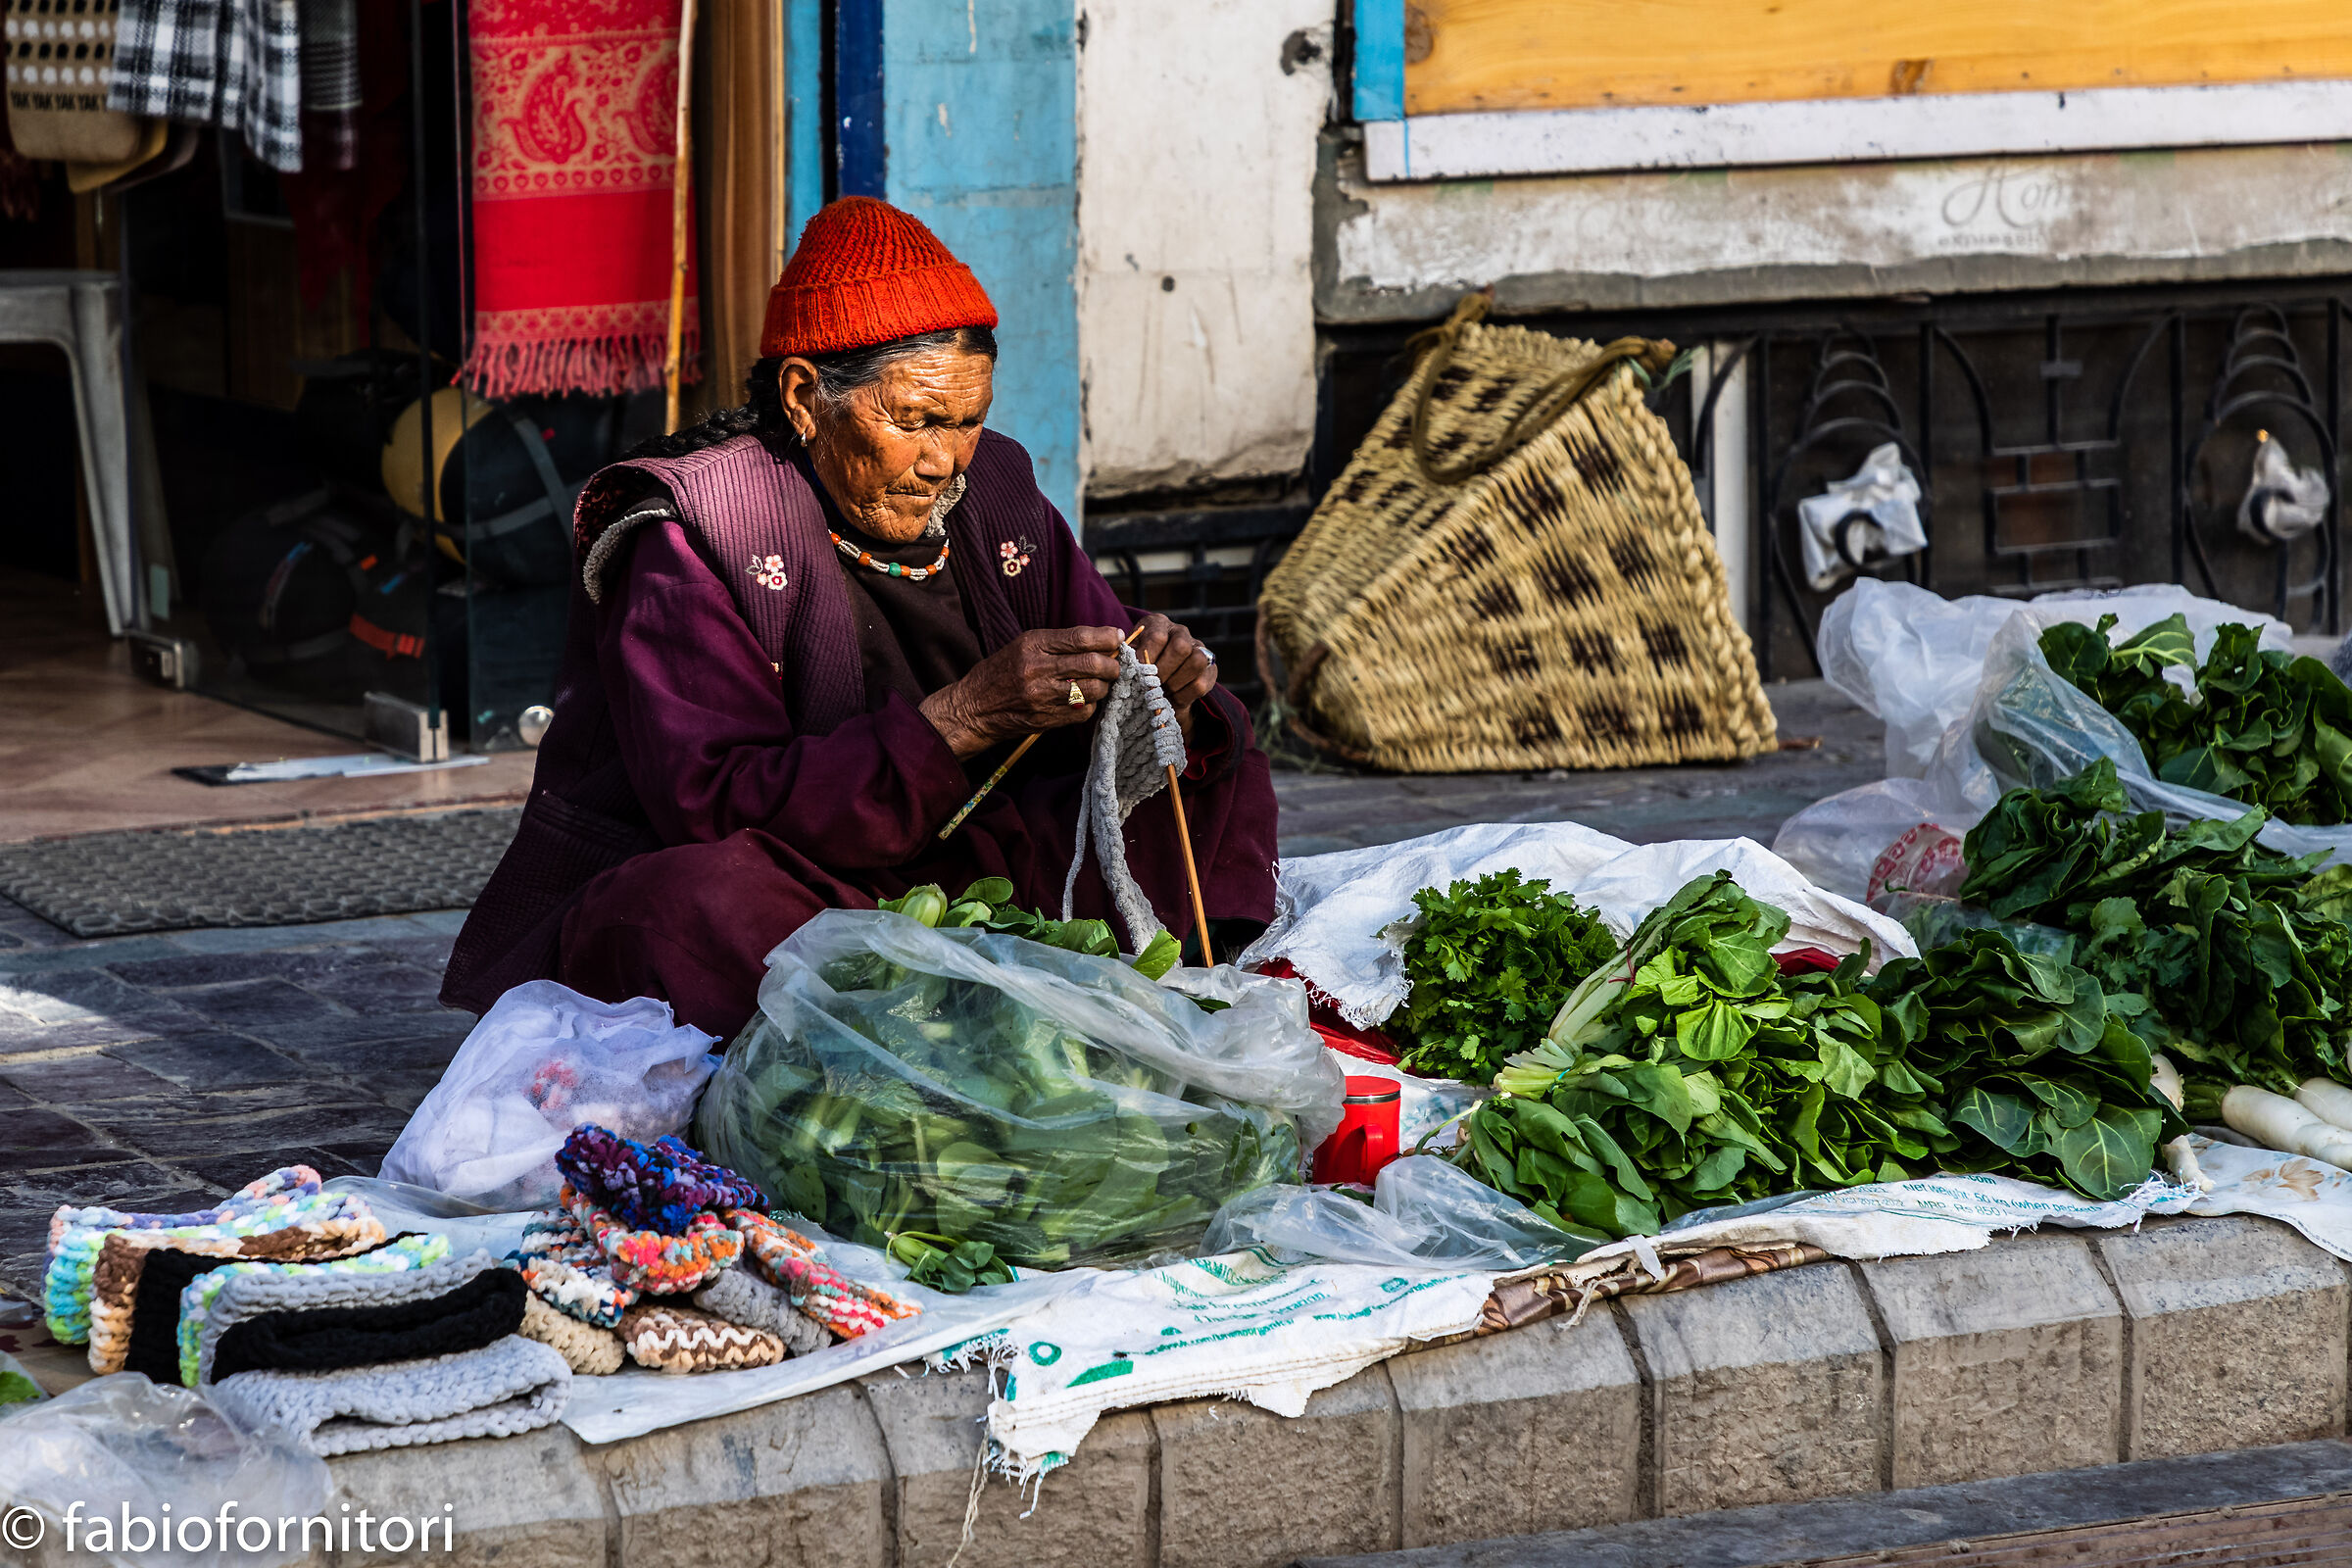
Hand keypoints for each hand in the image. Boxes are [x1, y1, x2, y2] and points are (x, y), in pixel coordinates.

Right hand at [920, 625, 1123, 758]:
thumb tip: (1101, 641)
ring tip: (1099, 683)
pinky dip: (1090, 705)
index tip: (1118, 637)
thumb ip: (1059, 642)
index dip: (1106, 637)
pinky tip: (1082, 700)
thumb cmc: (1001, 672)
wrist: (974, 708)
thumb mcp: (1023, 645)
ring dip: (1104, 686)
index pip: (1080, 638)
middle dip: (1112, 665)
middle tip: (1114, 665)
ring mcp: (1043, 696)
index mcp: (1033, 644)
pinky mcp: (1047, 719)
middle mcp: (1038, 669)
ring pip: (1093, 689)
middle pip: (1092, 664)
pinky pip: (1084, 711)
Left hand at [1127, 612, 1217, 738]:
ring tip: (1162, 691)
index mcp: (1158, 624)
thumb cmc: (1138, 668)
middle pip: (1181, 646)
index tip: (1138, 672)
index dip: (1148, 657)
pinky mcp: (1210, 669)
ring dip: (1176, 682)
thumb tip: (1125, 665)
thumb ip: (1125, 659)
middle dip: (1164, 670)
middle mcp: (1180, 632)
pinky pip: (1201, 683)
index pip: (1158, 636)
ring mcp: (1199, 649)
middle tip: (1151, 684)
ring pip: (1196, 661)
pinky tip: (1172, 697)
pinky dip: (1184, 695)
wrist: (1157, 684)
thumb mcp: (1127, 659)